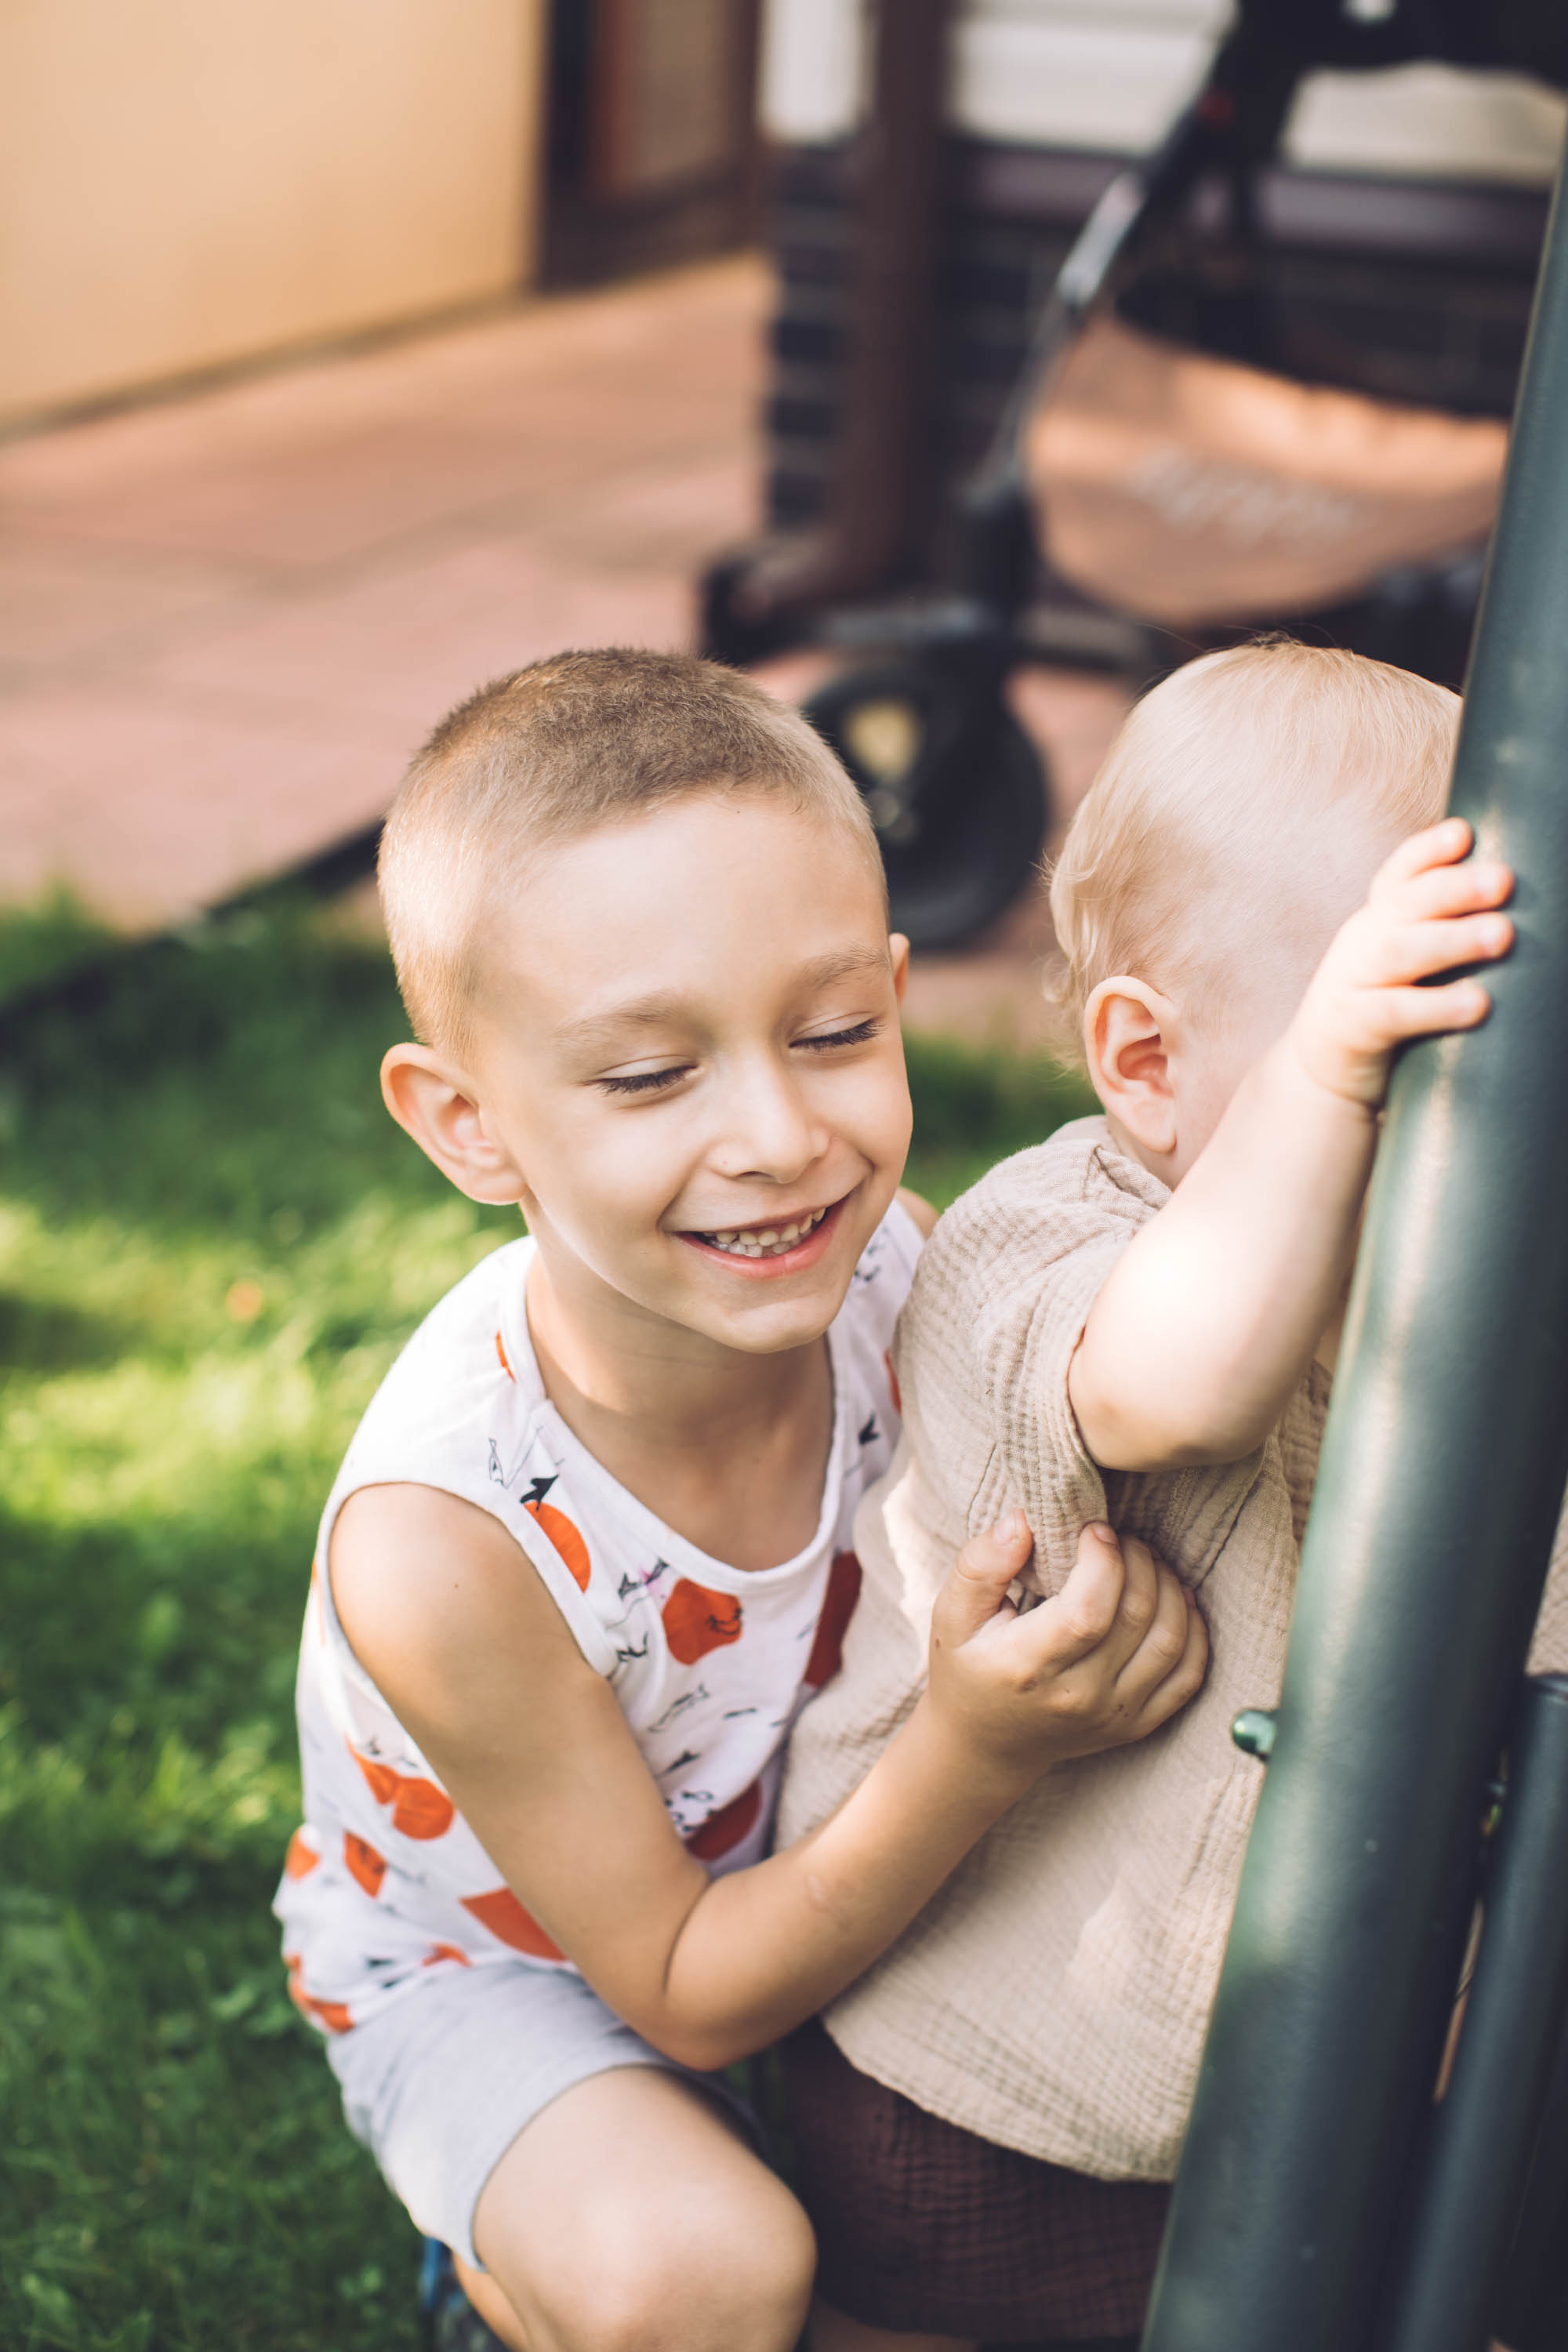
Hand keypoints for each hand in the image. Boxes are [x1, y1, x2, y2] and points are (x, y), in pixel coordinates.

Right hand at [925, 1514, 1207, 1788]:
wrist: (984, 1743)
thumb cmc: (969, 1666)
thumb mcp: (953, 1613)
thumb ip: (982, 1564)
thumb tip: (1022, 1520)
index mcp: (1028, 1667)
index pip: (1088, 1611)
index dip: (1104, 1561)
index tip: (1094, 1531)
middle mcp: (1077, 1698)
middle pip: (1136, 1618)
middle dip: (1138, 1561)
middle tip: (1121, 1538)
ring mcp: (1113, 1716)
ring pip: (1170, 1641)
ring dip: (1169, 1587)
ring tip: (1146, 1561)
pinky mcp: (1137, 1725)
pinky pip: (1188, 1676)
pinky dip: (1194, 1631)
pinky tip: (1176, 1600)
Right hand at [1289, 817, 1512, 1109]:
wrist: (1322, 1073)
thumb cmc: (1387, 1009)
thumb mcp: (1408, 963)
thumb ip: (1447, 933)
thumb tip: (1527, 917)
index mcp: (1381, 919)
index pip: (1402, 874)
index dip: (1429, 851)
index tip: (1465, 833)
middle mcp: (1364, 940)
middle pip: (1406, 902)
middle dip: (1455, 888)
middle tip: (1504, 880)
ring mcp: (1353, 981)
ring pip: (1400, 951)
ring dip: (1453, 940)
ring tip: (1502, 935)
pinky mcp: (1351, 1027)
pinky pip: (1393, 1012)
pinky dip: (1436, 1006)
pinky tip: (1478, 1004)